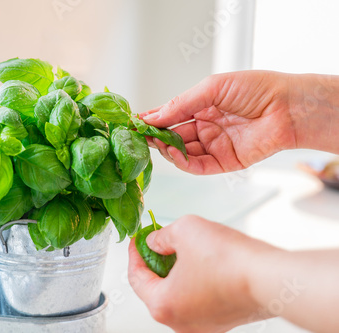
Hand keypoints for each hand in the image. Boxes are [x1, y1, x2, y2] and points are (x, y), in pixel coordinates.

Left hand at [128, 215, 277, 332]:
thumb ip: (161, 236)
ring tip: (179, 248)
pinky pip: (196, 299)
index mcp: (163, 305)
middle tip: (157, 241)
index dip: (135, 253)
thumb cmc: (229, 260)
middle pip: (155, 288)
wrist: (269, 277)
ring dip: (174, 271)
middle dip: (155, 262)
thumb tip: (155, 242)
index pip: (136, 277)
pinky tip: (199, 262)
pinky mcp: (221, 321)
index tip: (138, 239)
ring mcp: (202, 325)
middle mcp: (180, 323)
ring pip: (177, 294)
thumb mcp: (183, 231)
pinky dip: (192, 281)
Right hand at [140, 71, 338, 174]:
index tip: (134, 122)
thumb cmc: (256, 89)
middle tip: (140, 136)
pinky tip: (173, 154)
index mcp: (202, 107)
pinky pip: (198, 166)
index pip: (170, 115)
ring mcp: (213, 146)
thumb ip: (181, 104)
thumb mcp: (212, 88)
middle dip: (156, 136)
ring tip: (156, 144)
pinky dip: (183, 162)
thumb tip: (152, 116)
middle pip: (172, 135)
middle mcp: (205, 127)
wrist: (288, 107)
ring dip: (167, 150)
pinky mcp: (223, 162)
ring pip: (182, 152)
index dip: (153, 119)